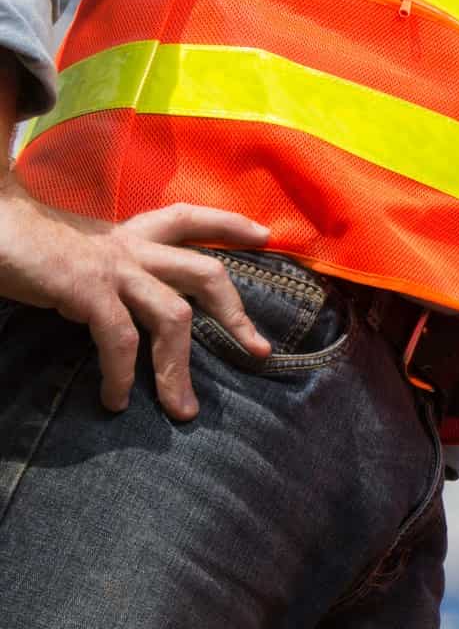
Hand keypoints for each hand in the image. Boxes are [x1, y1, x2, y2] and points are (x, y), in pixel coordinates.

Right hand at [0, 178, 272, 419]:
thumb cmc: (22, 244)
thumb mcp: (75, 257)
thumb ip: (103, 278)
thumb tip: (114, 312)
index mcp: (127, 236)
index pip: (188, 219)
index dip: (228, 226)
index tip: (265, 235)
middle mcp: (129, 248)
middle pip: (204, 273)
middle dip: (236, 314)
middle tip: (258, 350)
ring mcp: (112, 268)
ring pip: (173, 316)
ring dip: (178, 368)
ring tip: (181, 409)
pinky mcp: (86, 289)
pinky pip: (120, 338)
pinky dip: (123, 373)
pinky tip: (116, 399)